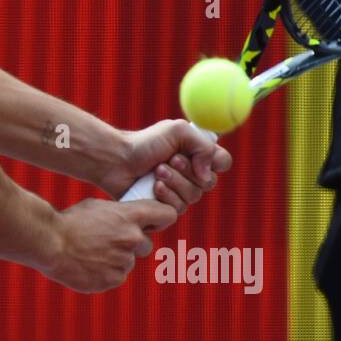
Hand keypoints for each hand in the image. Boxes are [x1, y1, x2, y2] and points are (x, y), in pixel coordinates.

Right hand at [43, 197, 178, 292]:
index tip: (154, 222)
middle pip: (146, 244)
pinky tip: (88, 264)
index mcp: (130, 216)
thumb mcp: (97, 207)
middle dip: (132, 244)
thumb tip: (130, 221)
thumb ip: (120, 215)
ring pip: (128, 261)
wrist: (49, 243)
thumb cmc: (70, 221)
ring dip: (116, 259)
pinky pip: (116, 276)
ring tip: (91, 252)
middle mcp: (132, 239)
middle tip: (108, 240)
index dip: (161, 218)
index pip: (166, 215)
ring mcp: (123, 261)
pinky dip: (105, 272)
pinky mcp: (113, 279)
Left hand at [99, 119, 232, 212]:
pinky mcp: (167, 208)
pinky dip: (166, 196)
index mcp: (198, 154)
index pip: (223, 162)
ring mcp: (181, 193)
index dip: (214, 162)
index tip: (196, 156)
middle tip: (168, 161)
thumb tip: (207, 175)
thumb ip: (202, 145)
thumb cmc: (145, 143)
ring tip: (156, 171)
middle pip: (209, 182)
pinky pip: (178, 209)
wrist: (118, 160)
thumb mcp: (177, 131)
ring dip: (174, 181)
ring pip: (193, 197)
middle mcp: (193, 174)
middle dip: (187, 171)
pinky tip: (153, 186)